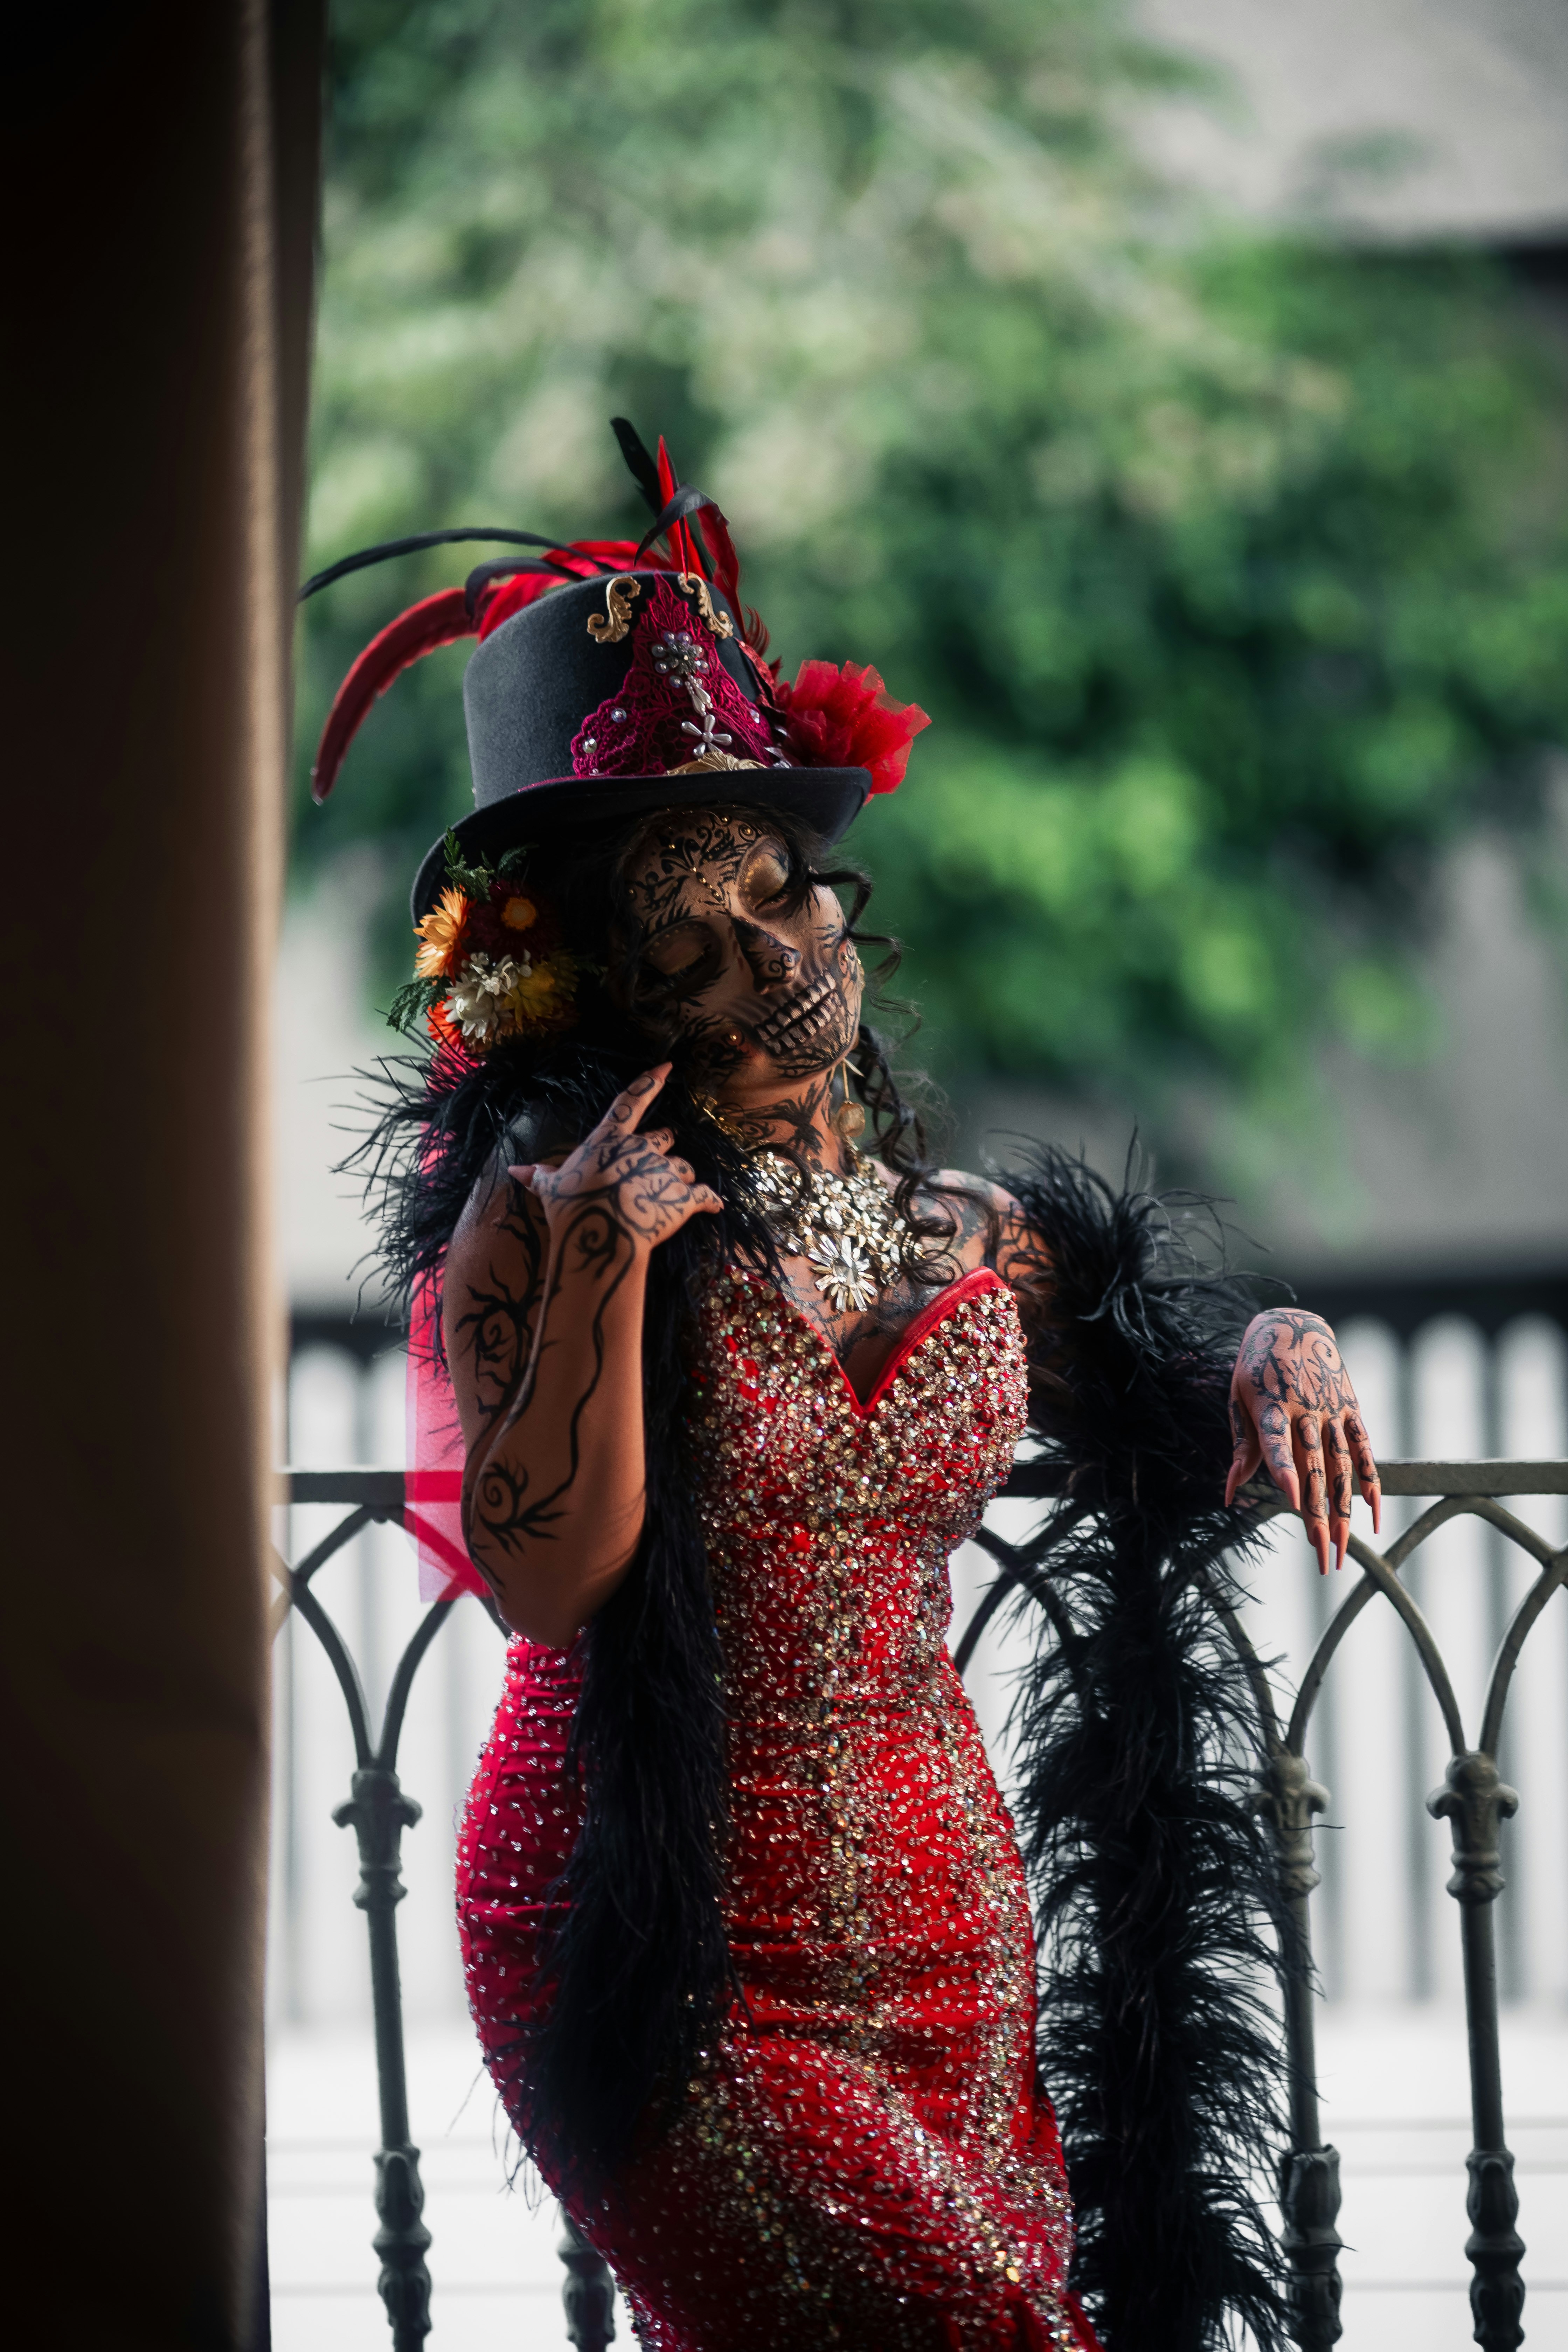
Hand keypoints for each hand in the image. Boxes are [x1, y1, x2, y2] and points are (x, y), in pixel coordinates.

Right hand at [508, 1064, 720, 1255]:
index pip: (631, 1102)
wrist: (601, 1232)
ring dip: (681, 1177)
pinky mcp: (684, 1198)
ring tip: (668, 1196)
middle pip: (664, 1137)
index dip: (649, 1082)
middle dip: (663, 1147)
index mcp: (610, 1139)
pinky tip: (714, 1206)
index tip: (668, 1067)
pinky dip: (710, 1200)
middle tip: (654, 1163)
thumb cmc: (572, 1206)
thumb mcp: (551, 1189)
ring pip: (684, 1166)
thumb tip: (516, 1171)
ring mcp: (665, 1172)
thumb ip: (541, 1176)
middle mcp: (642, 1149)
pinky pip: (705, 1195)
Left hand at [1225, 1310, 1381, 1572]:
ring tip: (1341, 1545)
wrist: (1292, 1324)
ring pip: (1341, 1466)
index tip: (1292, 1500)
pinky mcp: (1352, 1408)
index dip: (1284, 1471)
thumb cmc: (1256, 1368)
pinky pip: (1365, 1449)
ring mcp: (1333, 1409)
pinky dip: (1371, 1480)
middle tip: (1320, 1553)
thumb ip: (1242, 1448)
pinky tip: (1373, 1511)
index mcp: (1270, 1404)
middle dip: (1317, 1513)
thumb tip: (1229, 1493)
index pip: (1276, 1443)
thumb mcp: (1238, 1399)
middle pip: (1313, 1468)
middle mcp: (1305, 1408)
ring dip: (1342, 1509)